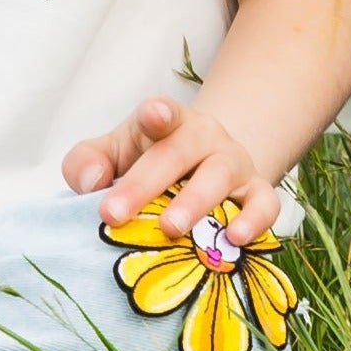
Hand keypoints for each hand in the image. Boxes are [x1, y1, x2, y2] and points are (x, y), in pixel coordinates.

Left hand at [63, 96, 277, 240]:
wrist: (204, 167)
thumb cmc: (148, 163)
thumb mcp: (114, 154)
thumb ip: (86, 161)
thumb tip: (89, 183)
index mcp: (167, 123)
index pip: (161, 112)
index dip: (157, 113)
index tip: (152, 116)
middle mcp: (204, 137)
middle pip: (178, 152)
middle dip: (145, 183)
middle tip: (114, 214)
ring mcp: (234, 163)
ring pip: (221, 174)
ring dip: (195, 201)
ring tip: (170, 228)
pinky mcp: (258, 192)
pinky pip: (264, 203)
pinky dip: (254, 219)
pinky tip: (236, 238)